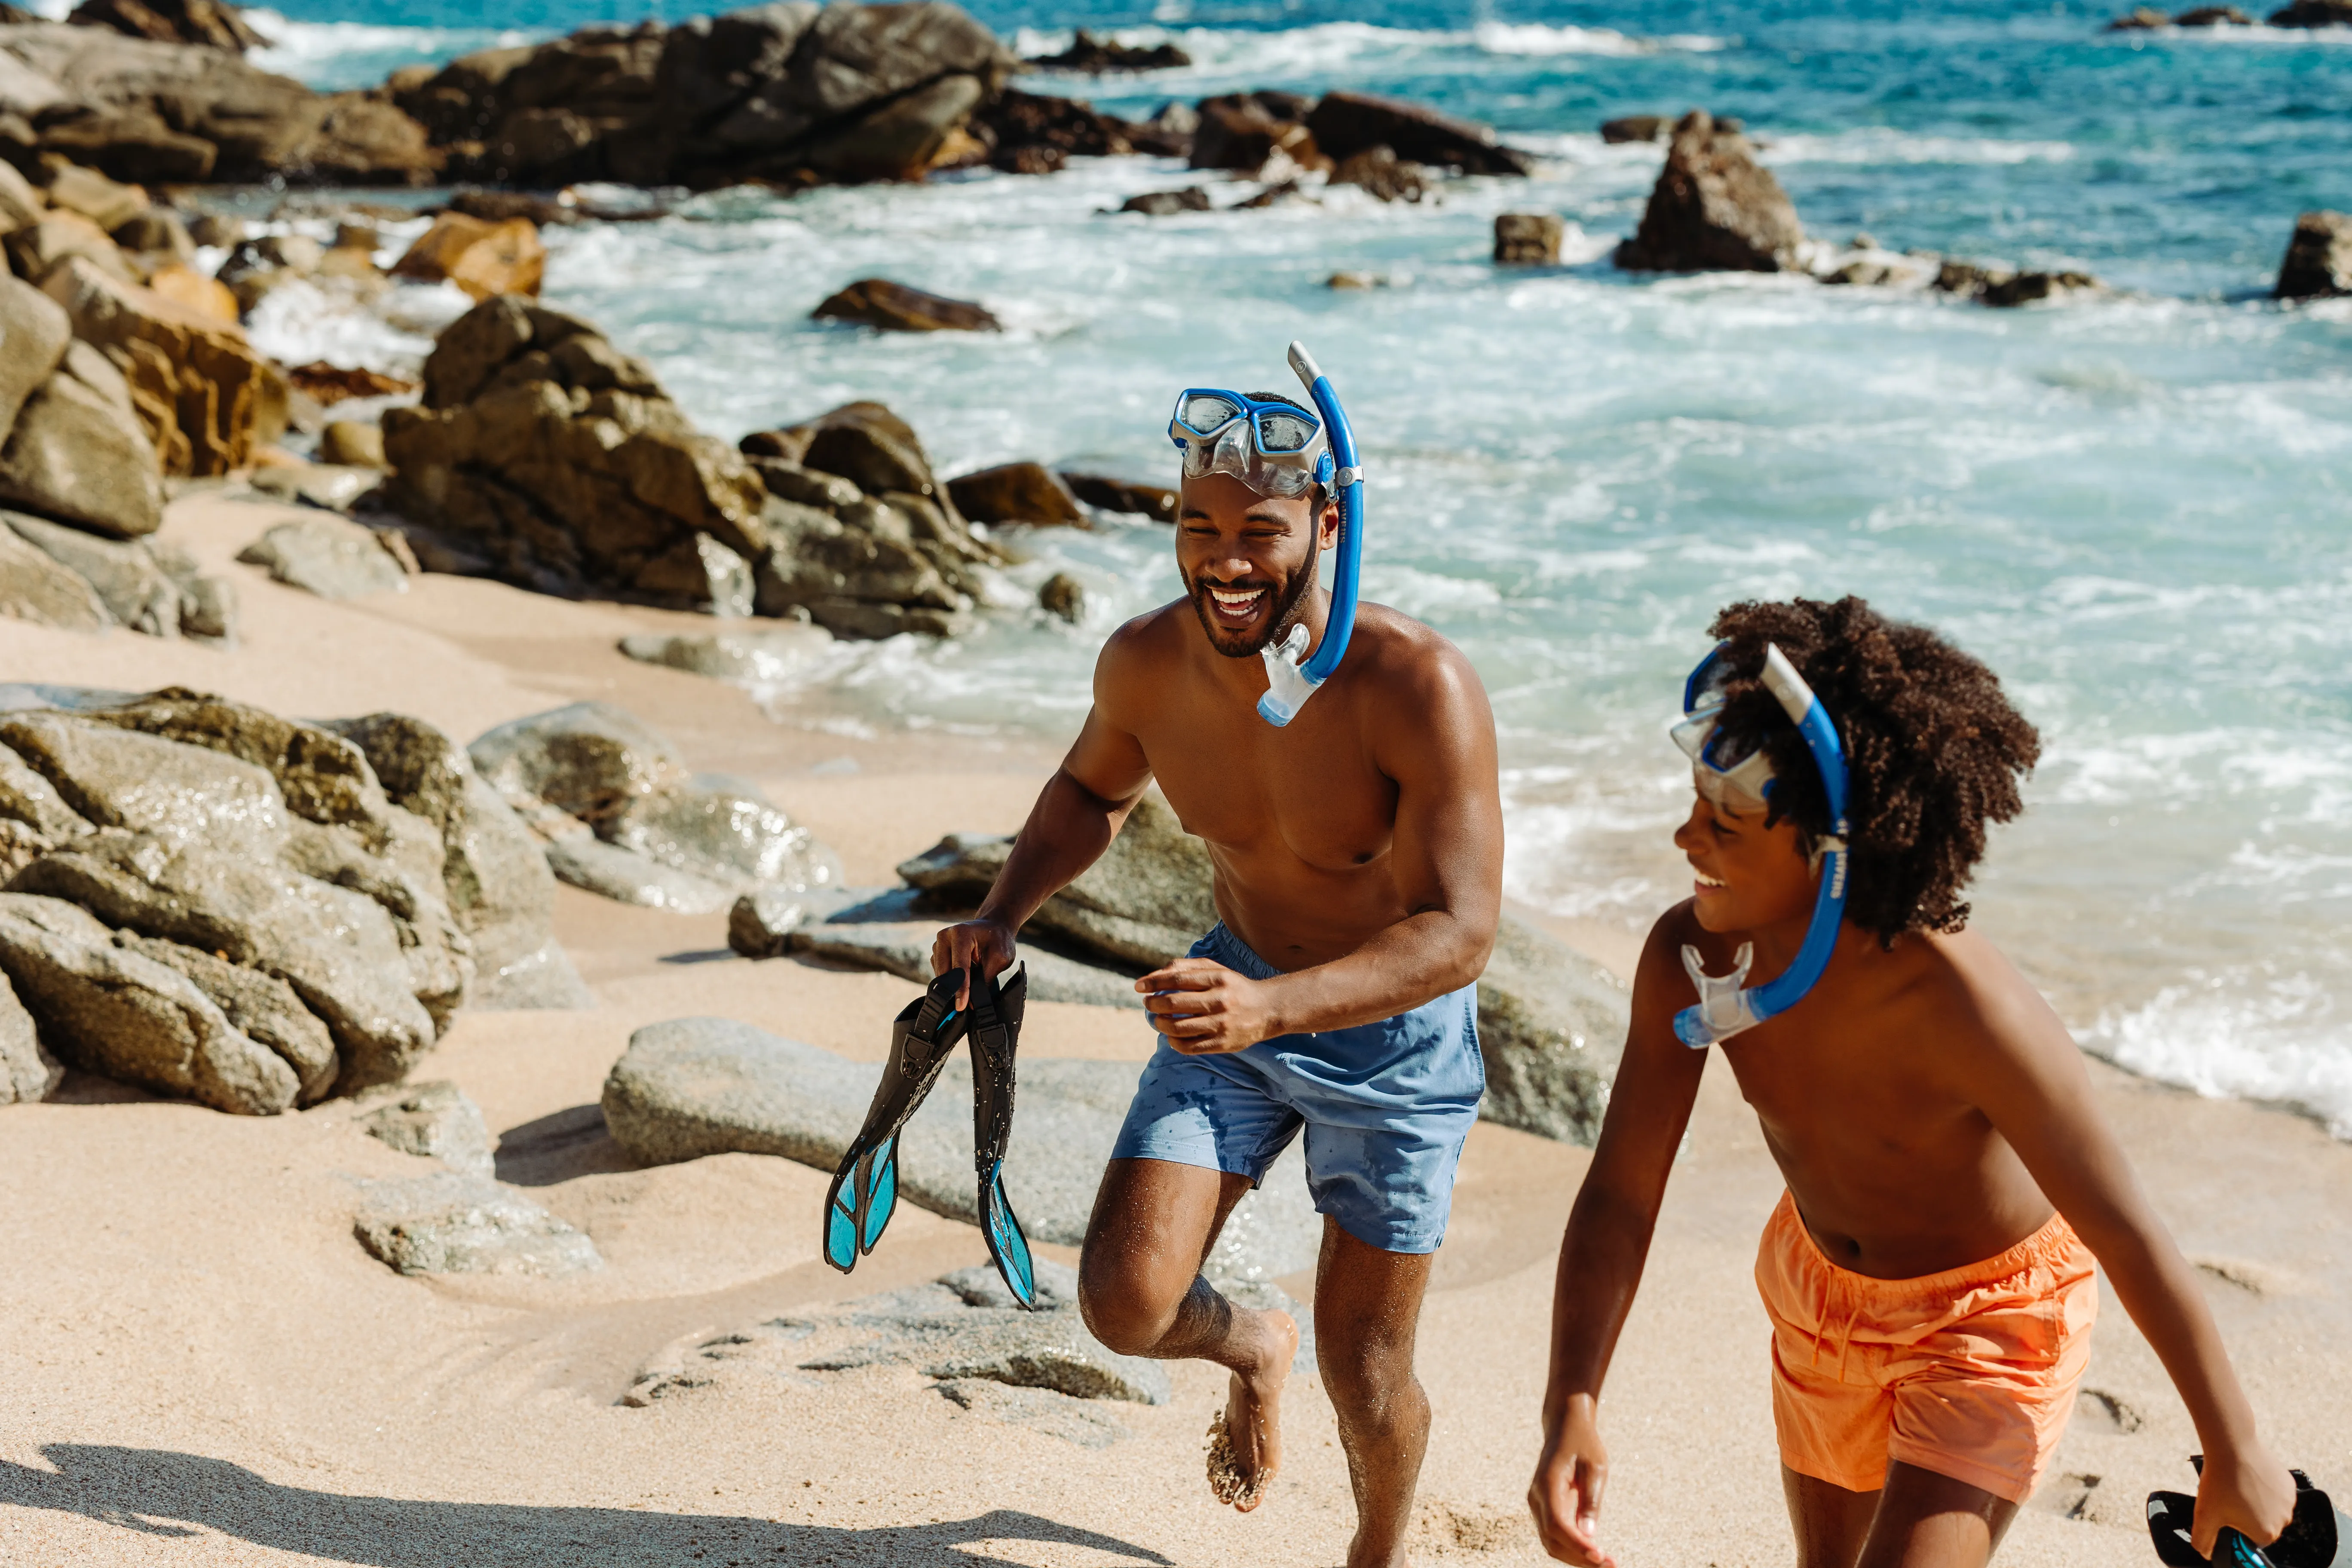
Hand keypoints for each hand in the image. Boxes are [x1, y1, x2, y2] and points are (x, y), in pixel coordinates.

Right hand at [931, 919, 1015, 1008]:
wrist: (994, 926)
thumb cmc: (999, 940)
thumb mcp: (999, 959)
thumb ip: (985, 979)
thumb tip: (971, 1002)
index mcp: (961, 933)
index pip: (959, 966)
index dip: (960, 988)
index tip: (961, 1006)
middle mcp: (945, 936)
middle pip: (944, 971)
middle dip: (953, 990)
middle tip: (962, 1007)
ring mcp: (938, 943)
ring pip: (940, 973)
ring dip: (951, 985)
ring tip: (965, 992)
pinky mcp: (937, 951)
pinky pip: (939, 971)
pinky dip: (949, 980)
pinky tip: (960, 982)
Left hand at [1137, 958, 1279, 1053]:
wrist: (1268, 1010)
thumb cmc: (1233, 987)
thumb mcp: (1215, 970)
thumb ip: (1185, 968)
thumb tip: (1153, 976)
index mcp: (1218, 979)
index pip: (1177, 979)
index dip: (1154, 982)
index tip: (1139, 987)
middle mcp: (1220, 1001)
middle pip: (1174, 1003)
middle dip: (1154, 1004)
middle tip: (1148, 1004)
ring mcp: (1222, 1024)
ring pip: (1178, 1027)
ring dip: (1161, 1024)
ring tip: (1158, 1020)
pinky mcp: (1223, 1044)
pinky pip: (1189, 1047)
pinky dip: (1173, 1042)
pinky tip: (1171, 1036)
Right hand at [1528, 1395, 1613, 1565]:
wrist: (1565, 1427)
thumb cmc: (1584, 1444)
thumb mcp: (1595, 1467)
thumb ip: (1591, 1501)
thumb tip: (1589, 1536)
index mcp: (1547, 1483)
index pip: (1557, 1524)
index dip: (1577, 1544)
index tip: (1600, 1556)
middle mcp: (1537, 1497)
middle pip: (1552, 1539)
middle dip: (1579, 1558)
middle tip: (1611, 1565)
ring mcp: (1537, 1504)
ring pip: (1551, 1542)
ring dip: (1576, 1557)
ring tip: (1606, 1562)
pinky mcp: (1544, 1508)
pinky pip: (1554, 1535)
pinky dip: (1572, 1548)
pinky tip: (1593, 1552)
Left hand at [2191, 1440, 2296, 1555]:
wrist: (2232, 1447)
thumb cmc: (2220, 1481)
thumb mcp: (2204, 1516)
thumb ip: (2203, 1540)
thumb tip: (2205, 1553)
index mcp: (2266, 1533)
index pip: (2250, 1541)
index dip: (2235, 1528)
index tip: (2225, 1513)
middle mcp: (2283, 1520)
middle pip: (2261, 1524)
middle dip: (2245, 1515)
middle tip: (2228, 1497)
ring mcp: (2289, 1501)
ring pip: (2268, 1507)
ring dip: (2255, 1501)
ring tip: (2237, 1485)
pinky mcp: (2289, 1483)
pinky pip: (2274, 1491)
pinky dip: (2263, 1487)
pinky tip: (2248, 1476)